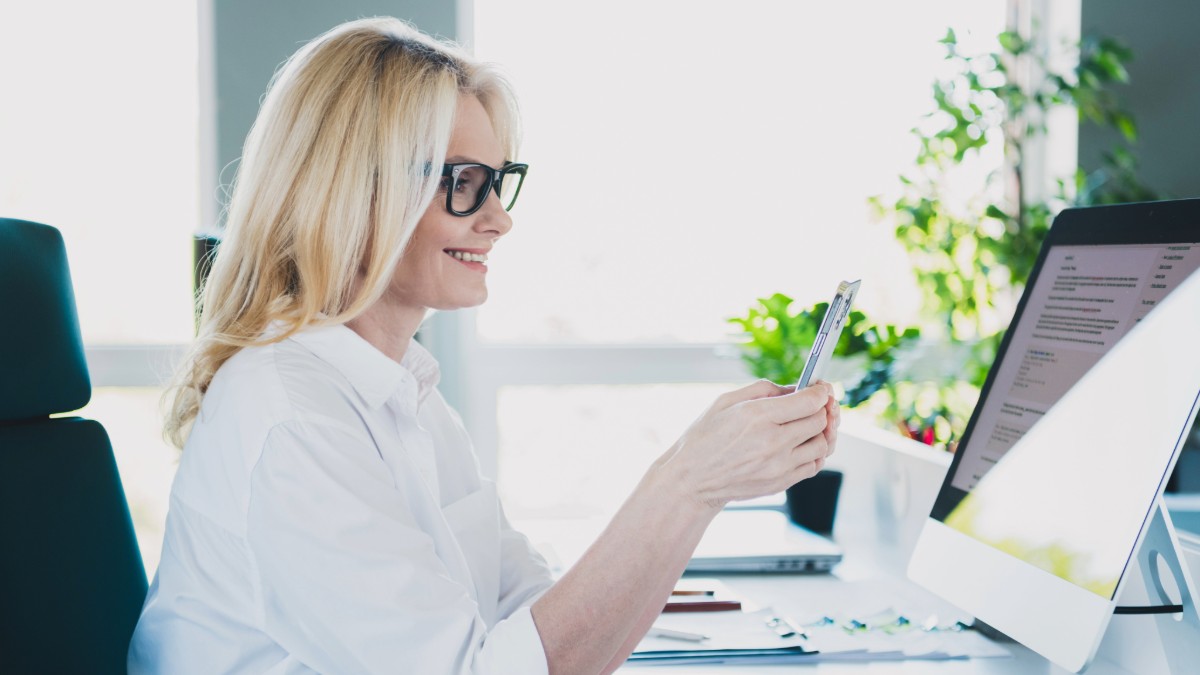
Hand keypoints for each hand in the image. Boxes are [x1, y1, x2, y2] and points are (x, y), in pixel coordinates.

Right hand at [654, 380, 834, 509]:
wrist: (692, 480)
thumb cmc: (704, 438)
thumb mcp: (726, 401)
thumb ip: (764, 390)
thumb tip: (795, 388)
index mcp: (757, 416)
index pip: (809, 401)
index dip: (822, 392)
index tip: (822, 388)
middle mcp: (772, 442)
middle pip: (819, 421)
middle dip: (822, 408)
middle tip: (817, 403)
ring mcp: (779, 466)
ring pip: (822, 444)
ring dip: (820, 432)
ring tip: (809, 424)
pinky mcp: (781, 483)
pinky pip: (814, 465)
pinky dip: (814, 452)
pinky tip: (802, 444)